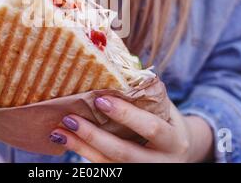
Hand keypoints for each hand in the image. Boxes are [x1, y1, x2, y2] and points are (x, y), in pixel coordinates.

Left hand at [49, 96, 213, 162]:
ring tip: (58, 132)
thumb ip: (148, 95)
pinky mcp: (129, 175)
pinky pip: (104, 167)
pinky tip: (67, 141)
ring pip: (109, 163)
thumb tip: (119, 69)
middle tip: (70, 118)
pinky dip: (83, 153)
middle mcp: (161, 162)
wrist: (182, 154)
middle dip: (95, 136)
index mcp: (174, 140)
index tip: (101, 100)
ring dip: (81, 148)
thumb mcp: (166, 109)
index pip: (150, 127)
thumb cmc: (169, 123)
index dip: (126, 115)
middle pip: (124, 153)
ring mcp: (142, 172)